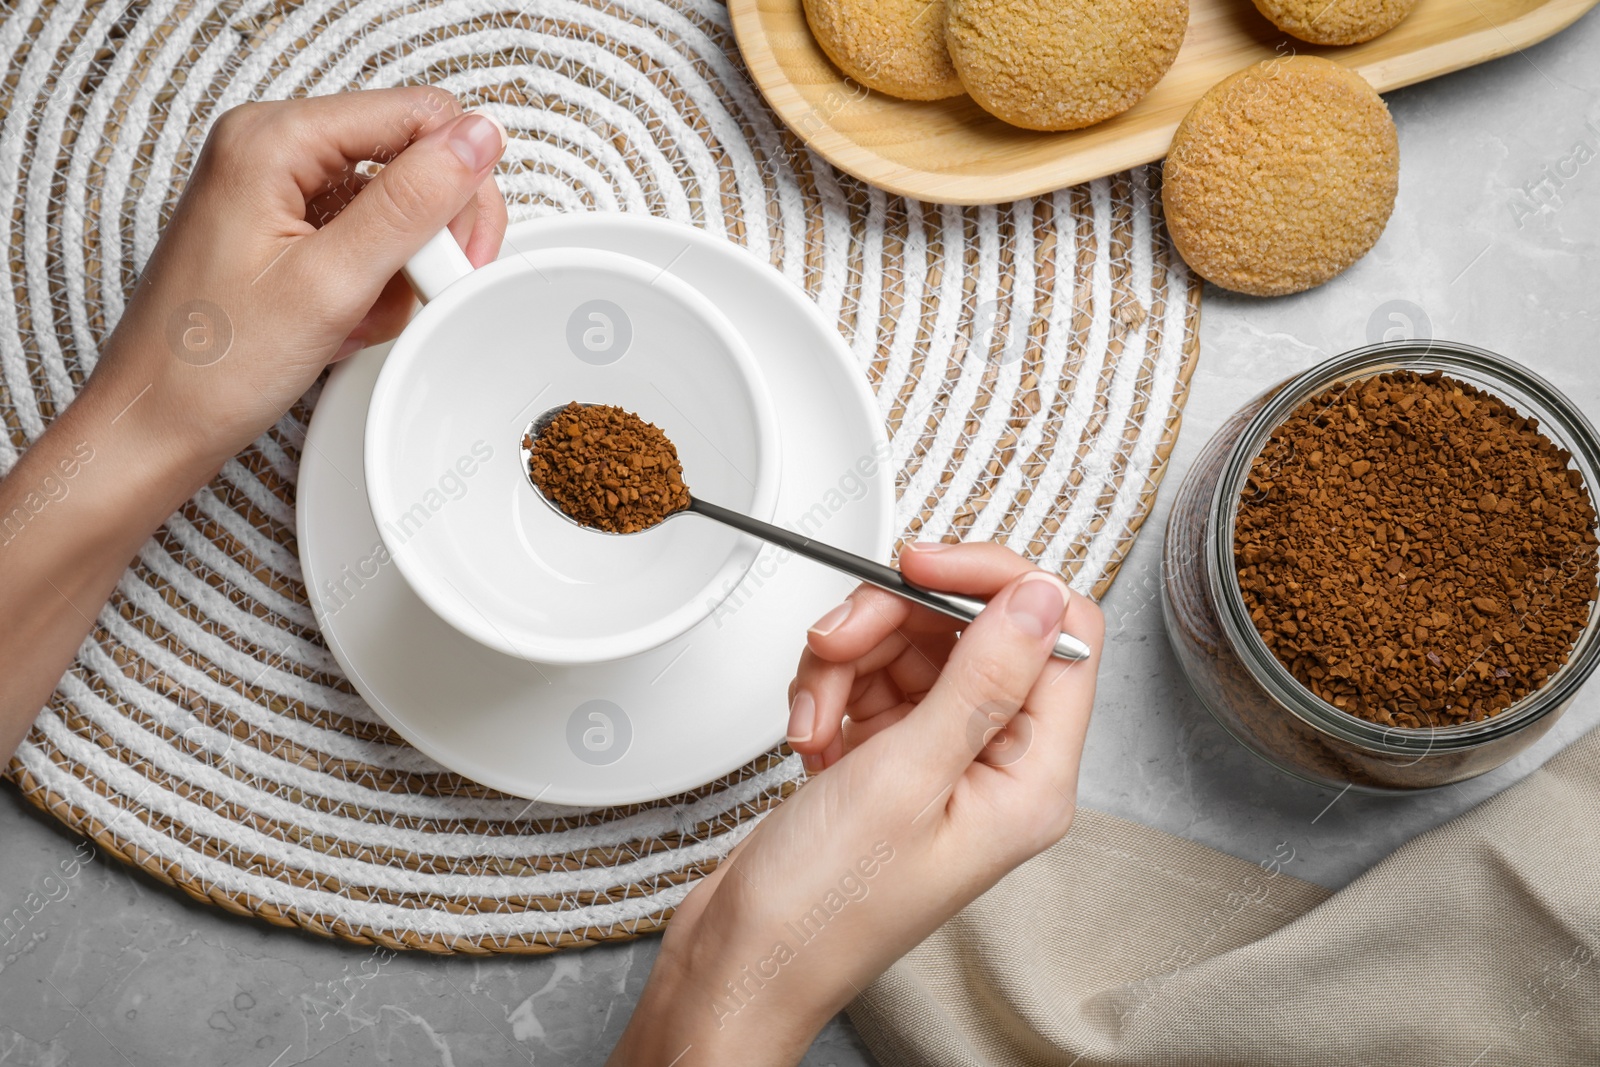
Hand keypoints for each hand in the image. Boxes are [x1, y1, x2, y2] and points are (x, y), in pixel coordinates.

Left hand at [86, 87, 507, 477]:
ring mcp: (280, 190)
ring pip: (397, 208)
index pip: (419, 116)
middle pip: (412, 158)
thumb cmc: (211, 365)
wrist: (158, 423)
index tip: (453, 253)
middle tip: (418, 287)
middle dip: (429, 233)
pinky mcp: (288, 230)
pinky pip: (368, 240)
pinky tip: (342, 322)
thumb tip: (477, 138)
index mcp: (274, 139)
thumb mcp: (329, 282)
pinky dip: (373, 287)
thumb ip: (412, 204)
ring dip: (398, 272)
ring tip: (355, 316)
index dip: (457, 182)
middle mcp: (274, 150)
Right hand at [610, 542, 1103, 1064]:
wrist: (740, 963)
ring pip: (910, 648)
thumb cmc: (821, 909)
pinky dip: (830, 689)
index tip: (924, 568)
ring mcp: (939, 761)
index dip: (994, 585)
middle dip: (894, 622)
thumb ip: (982, 677)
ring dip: (848, 661)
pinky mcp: (889, 759)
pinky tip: (808, 732)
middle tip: (839, 641)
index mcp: (1031, 781)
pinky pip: (869, 679)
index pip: (1058, 636)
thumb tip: (1043, 598)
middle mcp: (996, 767)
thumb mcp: (905, 778)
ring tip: (815, 712)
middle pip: (971, 631)